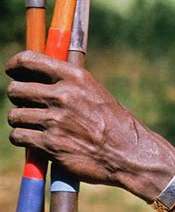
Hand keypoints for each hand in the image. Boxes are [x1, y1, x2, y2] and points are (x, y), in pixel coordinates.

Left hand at [6, 50, 142, 186]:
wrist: (126, 151)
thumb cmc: (111, 120)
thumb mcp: (93, 90)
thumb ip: (67, 82)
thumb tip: (38, 74)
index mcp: (75, 76)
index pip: (30, 60)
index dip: (15, 64)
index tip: (12, 70)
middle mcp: (63, 95)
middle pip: (16, 89)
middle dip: (17, 97)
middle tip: (27, 104)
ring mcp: (55, 120)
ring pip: (14, 115)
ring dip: (20, 121)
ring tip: (34, 124)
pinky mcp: (50, 144)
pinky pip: (18, 136)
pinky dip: (22, 138)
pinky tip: (35, 139)